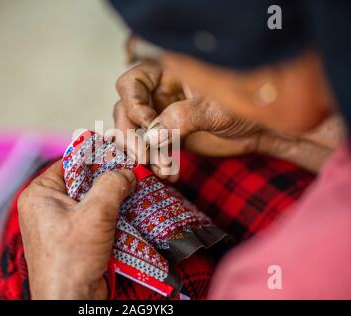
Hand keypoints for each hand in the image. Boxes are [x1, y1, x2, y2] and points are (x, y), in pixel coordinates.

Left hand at [17, 161, 135, 298]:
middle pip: (83, 183)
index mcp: (39, 194)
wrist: (70, 301)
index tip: (121, 154)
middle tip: (133, 174)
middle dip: (109, 181)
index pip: (69, 163)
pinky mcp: (74, 240)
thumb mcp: (95, 214)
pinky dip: (111, 217)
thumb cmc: (72, 258)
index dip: (96, 158)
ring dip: (113, 200)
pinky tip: (130, 213)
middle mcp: (46, 207)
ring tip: (135, 192)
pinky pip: (94, 220)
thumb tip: (127, 172)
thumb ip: (112, 185)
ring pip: (92, 202)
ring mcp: (60, 225)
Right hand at [114, 63, 263, 178]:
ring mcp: (160, 115)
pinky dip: (155, 163)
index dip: (133, 104)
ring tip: (163, 169)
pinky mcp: (166, 137)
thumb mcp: (216, 109)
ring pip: (134, 133)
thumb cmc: (245, 108)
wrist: (259, 131)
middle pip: (126, 110)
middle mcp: (159, 92)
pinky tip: (170, 173)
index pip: (132, 82)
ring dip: (143, 154)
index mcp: (168, 72)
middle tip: (144, 157)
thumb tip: (151, 134)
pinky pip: (149, 150)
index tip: (149, 125)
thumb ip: (183, 117)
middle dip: (132, 136)